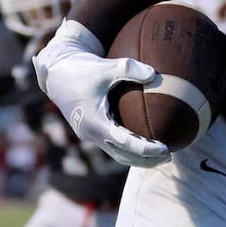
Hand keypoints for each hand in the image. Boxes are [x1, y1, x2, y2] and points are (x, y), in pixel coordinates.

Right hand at [33, 20, 171, 167]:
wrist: (56, 73)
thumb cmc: (81, 69)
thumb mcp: (106, 66)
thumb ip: (130, 68)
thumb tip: (155, 75)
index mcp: (94, 122)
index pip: (125, 143)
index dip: (146, 149)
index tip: (166, 148)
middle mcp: (91, 133)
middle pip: (123, 156)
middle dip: (146, 160)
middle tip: (169, 156)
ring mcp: (90, 134)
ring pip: (117, 154)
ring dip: (138, 158)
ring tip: (161, 155)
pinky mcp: (90, 130)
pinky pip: (112, 146)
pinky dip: (129, 149)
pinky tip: (145, 143)